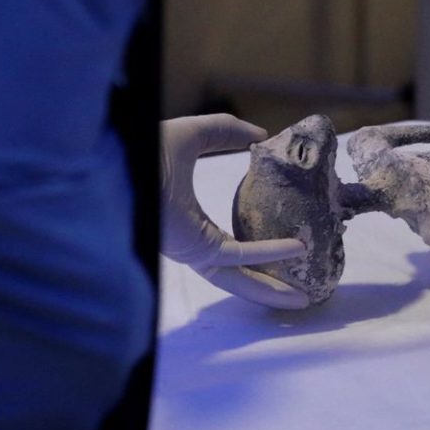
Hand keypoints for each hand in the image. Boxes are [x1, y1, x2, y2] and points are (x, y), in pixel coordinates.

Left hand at [160, 114, 308, 308]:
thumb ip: (226, 132)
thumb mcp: (195, 135)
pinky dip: (268, 253)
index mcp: (191, 228)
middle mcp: (194, 247)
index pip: (230, 252)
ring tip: (303, 297)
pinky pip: (238, 254)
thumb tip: (259, 134)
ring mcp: (195, 251)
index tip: (287, 257)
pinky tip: (295, 249)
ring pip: (240, 278)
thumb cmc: (148, 148)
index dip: (259, 256)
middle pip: (238, 277)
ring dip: (272, 289)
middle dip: (269, 288)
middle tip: (299, 294)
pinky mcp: (197, 247)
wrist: (126, 156)